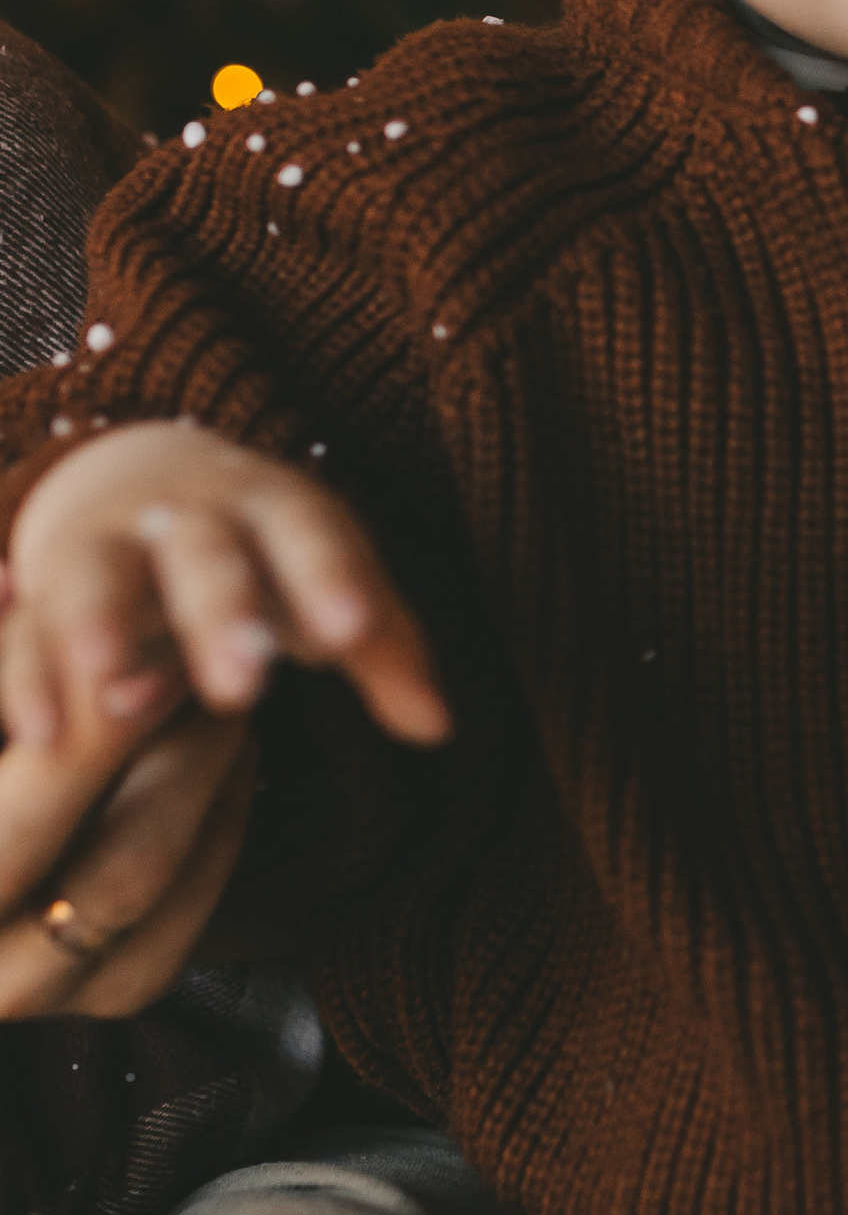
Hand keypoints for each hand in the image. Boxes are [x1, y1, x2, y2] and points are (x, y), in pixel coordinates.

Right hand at [0, 421, 447, 1011]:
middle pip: (206, 557)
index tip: (350, 631)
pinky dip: (28, 679)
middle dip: (222, 615)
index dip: (330, 579)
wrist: (141, 481)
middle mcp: (187, 517)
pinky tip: (40, 734)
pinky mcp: (43, 592)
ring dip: (102, 631)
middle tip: (243, 687)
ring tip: (116, 693)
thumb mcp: (332, 583)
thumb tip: (440, 727)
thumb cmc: (268, 554)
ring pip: (99, 579)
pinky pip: (26, 631)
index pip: (311, 534)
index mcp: (275, 507)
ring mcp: (105, 548)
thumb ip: (387, 648)